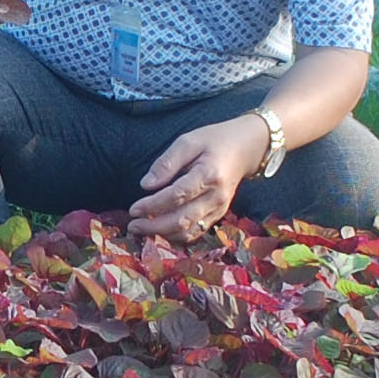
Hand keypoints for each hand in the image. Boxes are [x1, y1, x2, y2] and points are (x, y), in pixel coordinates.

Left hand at [128, 113, 269, 239]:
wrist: (246, 148)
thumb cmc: (214, 141)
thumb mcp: (188, 141)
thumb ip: (167, 163)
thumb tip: (146, 185)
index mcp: (209, 175)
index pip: (176, 196)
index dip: (152, 205)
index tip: (133, 209)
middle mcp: (216, 196)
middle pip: (182, 220)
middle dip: (153, 226)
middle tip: (132, 225)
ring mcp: (220, 208)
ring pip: (189, 231)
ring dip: (163, 234)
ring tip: (142, 230)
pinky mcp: (219, 215)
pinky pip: (196, 232)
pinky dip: (176, 236)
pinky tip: (160, 231)